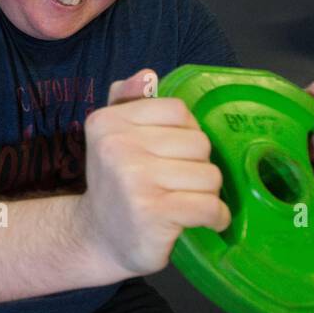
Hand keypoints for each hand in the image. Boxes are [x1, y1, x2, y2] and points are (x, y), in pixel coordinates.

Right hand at [78, 68, 230, 277]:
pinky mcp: (154, 212)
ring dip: (206, 194)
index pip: (178, 111)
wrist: (98, 238)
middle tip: (177, 184)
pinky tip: (205, 221)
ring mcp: (134, 179)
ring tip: (185, 203)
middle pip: (199, 143)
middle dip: (198, 167)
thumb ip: (128, 102)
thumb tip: (147, 74)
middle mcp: (117, 146)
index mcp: (108, 122)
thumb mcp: (112, 138)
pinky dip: (216, 217)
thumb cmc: (115, 185)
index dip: (185, 134)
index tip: (172, 155)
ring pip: (210, 176)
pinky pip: (210, 206)